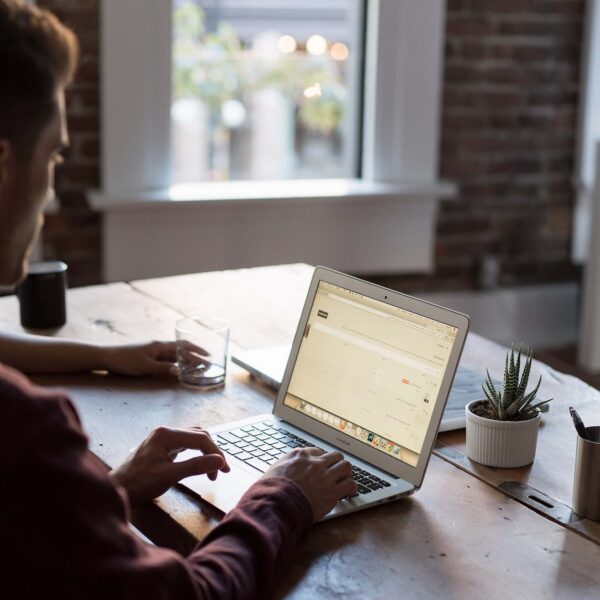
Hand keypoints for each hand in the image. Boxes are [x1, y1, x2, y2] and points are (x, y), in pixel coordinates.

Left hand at [101, 341, 205, 376]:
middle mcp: (160, 347)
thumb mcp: (146, 366)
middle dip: (195, 357)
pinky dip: (177, 364)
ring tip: (197, 368)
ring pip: (175, 355)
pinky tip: (179, 369)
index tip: (208, 355)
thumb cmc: (126, 361)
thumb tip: (180, 371)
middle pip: (182, 350)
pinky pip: (168, 360)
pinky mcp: (150, 357)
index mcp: (161, 346)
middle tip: (207, 365)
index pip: (184, 346)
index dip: (197, 350)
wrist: (107, 357)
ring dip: (187, 361)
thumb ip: (164, 368)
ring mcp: (155, 352)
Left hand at [111, 426, 229, 505]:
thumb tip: (219, 461)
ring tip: (212, 470)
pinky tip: (199, 464)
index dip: (215, 453)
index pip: (200, 439)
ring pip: (193, 440)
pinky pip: (186, 445)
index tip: (224, 470)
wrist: (116, 491)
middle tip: (221, 471)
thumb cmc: (138, 484)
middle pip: (199, 436)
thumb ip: (196, 466)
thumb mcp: (169, 476)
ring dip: (205, 453)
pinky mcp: (162, 447)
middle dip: (212, 452)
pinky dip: (196, 454)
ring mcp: (163, 439)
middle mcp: (166, 432)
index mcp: (166, 434)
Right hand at [262, 448, 356, 520]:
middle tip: (335, 472)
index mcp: (299, 456)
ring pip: (346, 467)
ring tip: (344, 480)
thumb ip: (283, 467)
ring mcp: (324, 476)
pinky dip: (351, 488)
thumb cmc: (270, 490)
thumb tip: (282, 471)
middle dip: (336, 463)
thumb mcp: (272, 471)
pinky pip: (350, 484)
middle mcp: (314, 463)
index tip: (320, 466)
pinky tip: (349, 492)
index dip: (320, 460)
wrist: (276, 504)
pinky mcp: (332, 492)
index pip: (317, 452)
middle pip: (334, 456)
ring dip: (345, 473)